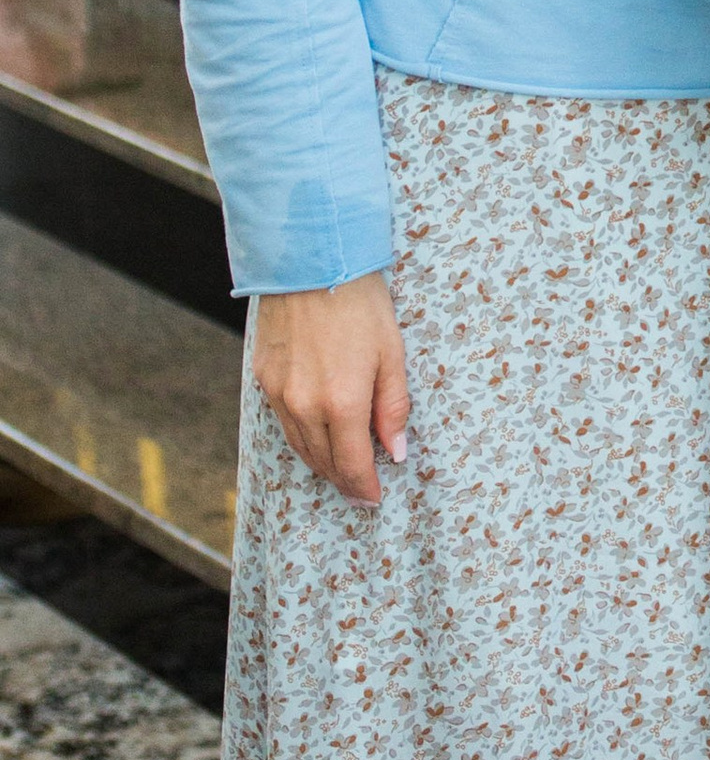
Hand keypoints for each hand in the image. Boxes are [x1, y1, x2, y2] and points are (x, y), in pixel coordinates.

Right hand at [252, 272, 410, 506]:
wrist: (310, 262)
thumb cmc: (359, 303)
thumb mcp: (390, 353)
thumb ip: (393, 407)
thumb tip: (395, 451)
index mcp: (341, 402)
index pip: (352, 465)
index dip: (364, 486)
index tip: (373, 498)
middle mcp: (304, 406)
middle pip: (323, 462)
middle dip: (343, 480)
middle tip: (359, 490)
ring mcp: (279, 394)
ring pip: (300, 446)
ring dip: (321, 463)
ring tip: (340, 470)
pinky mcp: (264, 379)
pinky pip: (283, 421)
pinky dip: (301, 436)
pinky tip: (316, 434)